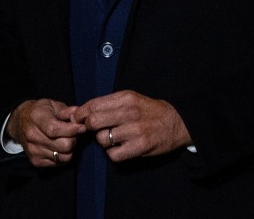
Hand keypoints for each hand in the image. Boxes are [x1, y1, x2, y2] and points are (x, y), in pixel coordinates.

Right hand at [8, 98, 83, 167]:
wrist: (19, 122)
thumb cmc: (40, 111)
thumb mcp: (53, 105)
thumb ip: (67, 110)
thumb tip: (79, 115)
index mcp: (37, 119)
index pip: (55, 130)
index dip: (71, 130)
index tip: (82, 127)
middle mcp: (32, 136)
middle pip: (63, 146)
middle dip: (74, 139)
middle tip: (74, 133)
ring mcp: (33, 151)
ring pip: (63, 157)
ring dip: (70, 149)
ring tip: (66, 139)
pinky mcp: (36, 161)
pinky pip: (58, 163)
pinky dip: (63, 156)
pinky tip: (60, 146)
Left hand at [72, 90, 190, 162]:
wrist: (177, 122)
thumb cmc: (150, 111)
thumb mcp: (132, 99)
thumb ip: (108, 104)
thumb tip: (79, 111)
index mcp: (127, 98)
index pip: (94, 105)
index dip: (80, 113)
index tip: (76, 118)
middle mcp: (130, 112)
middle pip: (94, 121)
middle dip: (89, 127)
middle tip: (94, 129)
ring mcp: (135, 130)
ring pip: (102, 139)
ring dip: (104, 141)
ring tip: (114, 137)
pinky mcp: (139, 147)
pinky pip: (113, 155)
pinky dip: (113, 153)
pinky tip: (121, 147)